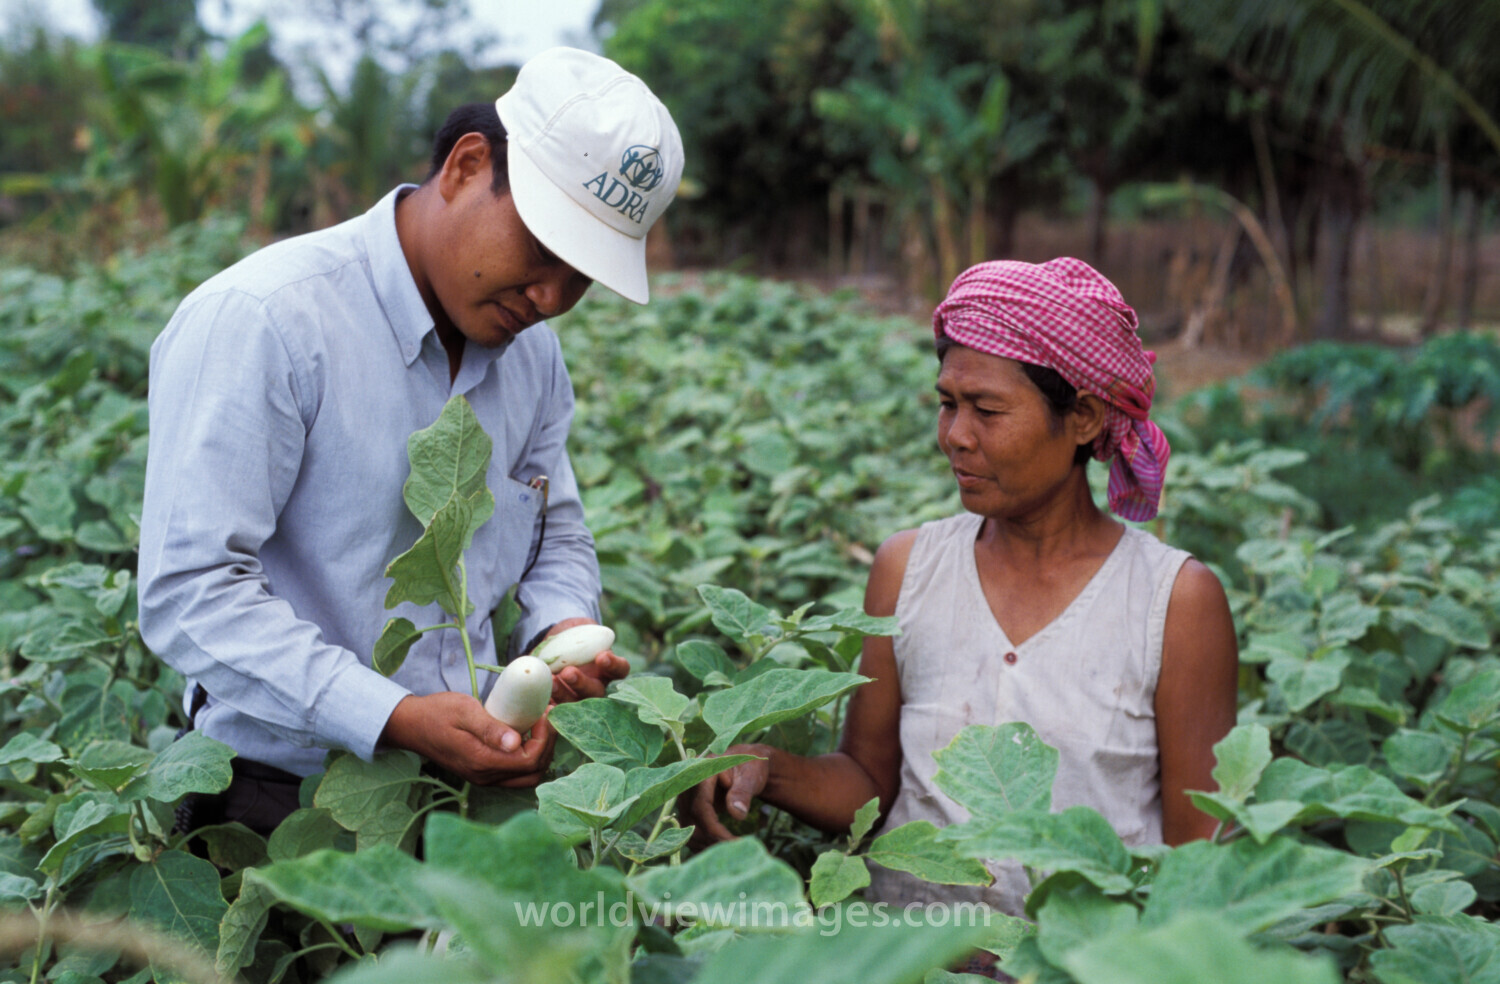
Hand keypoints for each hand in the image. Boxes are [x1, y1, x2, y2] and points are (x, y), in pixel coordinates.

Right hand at [380, 691, 555, 785]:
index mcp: (481, 762)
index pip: (530, 760)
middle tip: (546, 718)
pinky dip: (527, 757)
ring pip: (526, 777)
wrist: (411, 726)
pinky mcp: (482, 774)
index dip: (545, 738)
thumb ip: (490, 728)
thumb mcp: (465, 711)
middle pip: (534, 772)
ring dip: (539, 752)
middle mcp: (485, 777)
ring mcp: (483, 778)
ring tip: (539, 725)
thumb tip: (516, 743)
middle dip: (547, 745)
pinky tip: (526, 734)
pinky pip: (515, 774)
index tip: (544, 713)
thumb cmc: (437, 713)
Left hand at [543, 617, 630, 701]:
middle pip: (596, 692)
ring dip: (563, 695)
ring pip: (575, 703)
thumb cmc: (572, 636)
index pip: (620, 669)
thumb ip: (583, 632)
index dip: (614, 665)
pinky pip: (556, 712)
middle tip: (568, 672)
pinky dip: (549, 709)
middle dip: (582, 683)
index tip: (602, 656)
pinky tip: (542, 705)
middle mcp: (596, 687)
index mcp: (608, 669)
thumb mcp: (578, 629)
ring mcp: (577, 698)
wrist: (550, 646)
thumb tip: (586, 631)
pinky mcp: (558, 705)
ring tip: (551, 681)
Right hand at [685, 744, 771, 845]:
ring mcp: (686, 800)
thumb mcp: (751, 777)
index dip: (714, 830)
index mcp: (701, 773)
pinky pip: (691, 833)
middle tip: (737, 852)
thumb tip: (737, 815)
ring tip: (733, 852)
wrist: (744, 767)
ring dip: (708, 846)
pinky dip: (705, 845)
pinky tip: (723, 851)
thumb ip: (743, 792)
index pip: (700, 807)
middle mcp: (687, 787)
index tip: (734, 843)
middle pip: (692, 822)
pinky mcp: (689, 811)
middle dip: (712, 841)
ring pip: (689, 831)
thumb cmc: (749, 769)